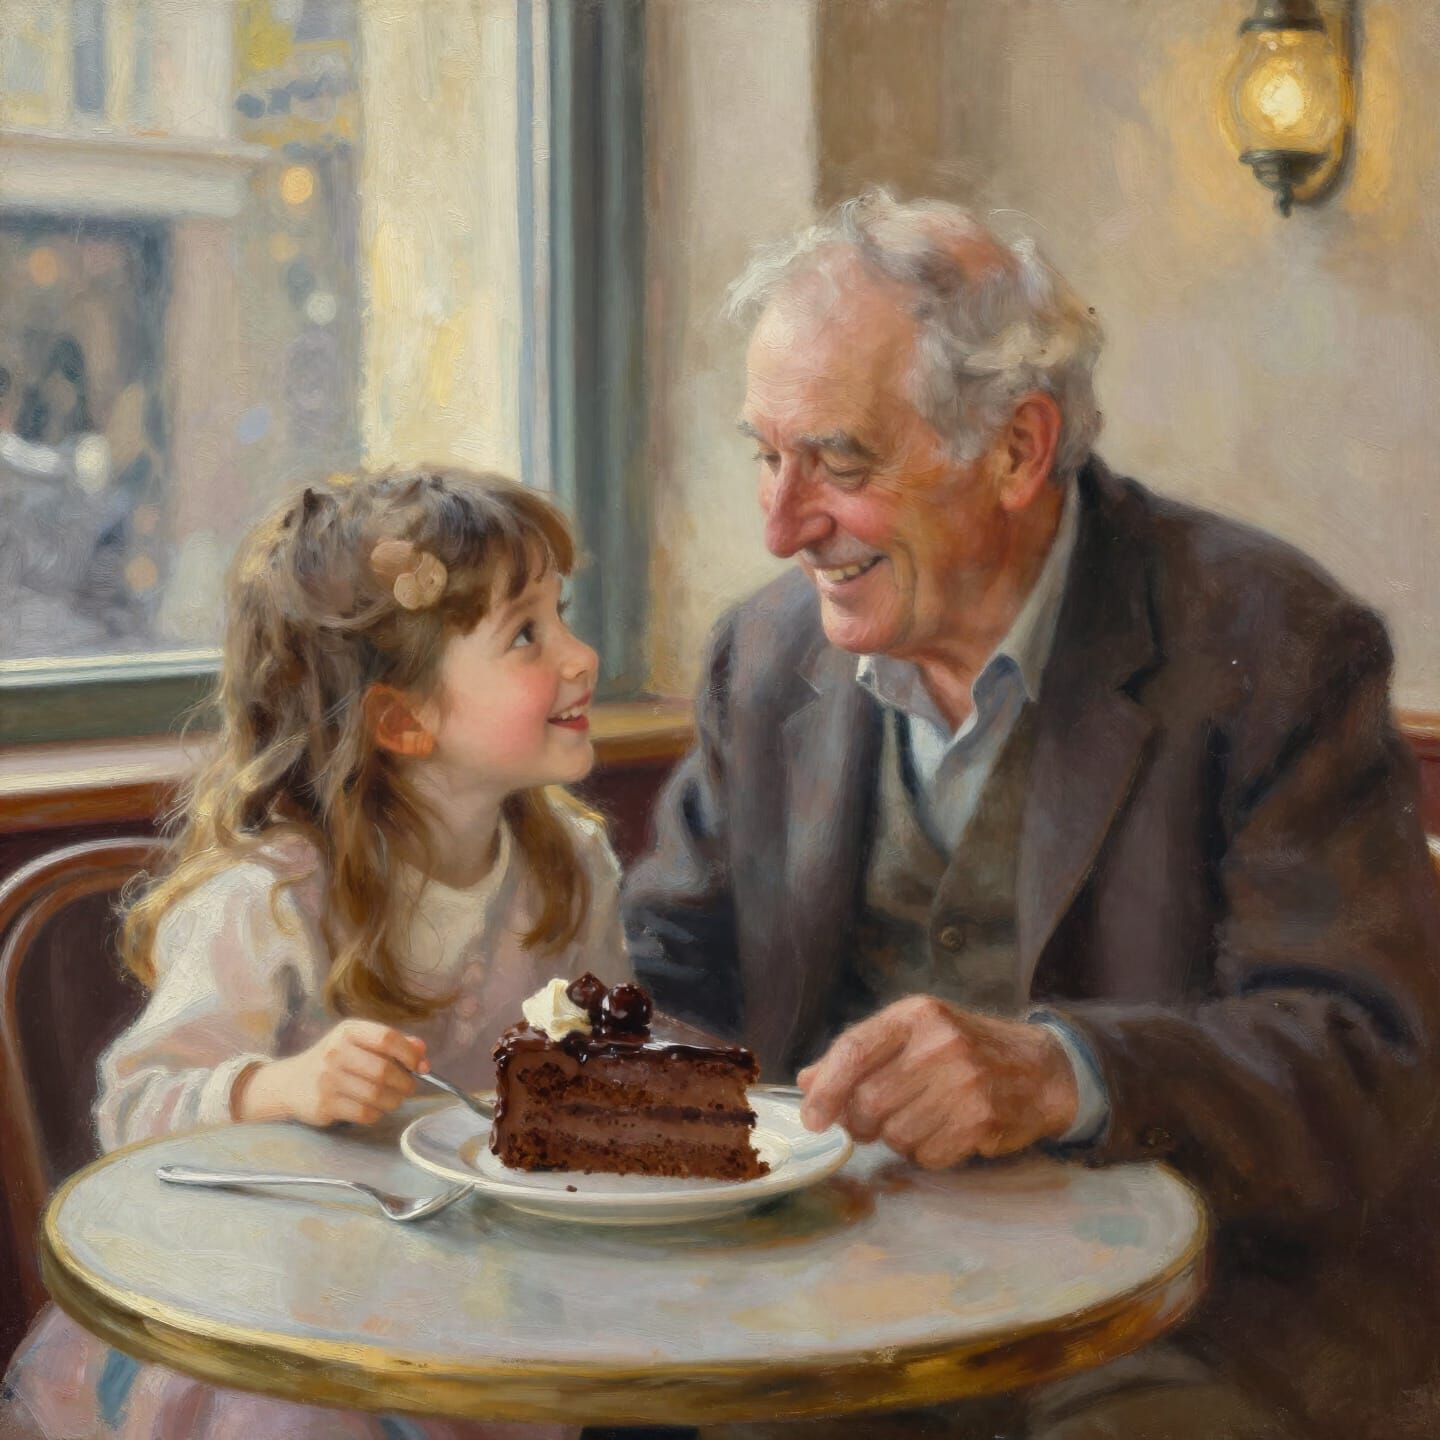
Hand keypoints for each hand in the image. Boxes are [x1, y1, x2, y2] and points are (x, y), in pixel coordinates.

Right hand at [234, 1021, 426, 1126]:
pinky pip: (364, 1113)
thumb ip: (393, 1044)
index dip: (410, 1054)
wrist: (290, 1083)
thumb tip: (422, 1053)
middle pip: (384, 1070)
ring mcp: (327, 1080)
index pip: (386, 1038)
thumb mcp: (360, 1043)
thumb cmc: (335, 1060)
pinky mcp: (324, 1105)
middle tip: (408, 1087)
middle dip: (405, 1083)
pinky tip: (375, 1108)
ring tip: (394, 1098)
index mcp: (348, 1031)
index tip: (420, 1066)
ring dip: (394, 1100)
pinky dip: (377, 1113)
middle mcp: (335, 1052)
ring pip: (376, 1095)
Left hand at [796, 996, 1078, 1168]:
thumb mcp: (913, 1034)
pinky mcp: (983, 1119)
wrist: (1040, 1068)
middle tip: (871, 1122)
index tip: (812, 1119)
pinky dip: (926, 1153)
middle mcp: (940, 1043)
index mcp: (916, 1015)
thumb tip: (806, 1082)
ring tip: (919, 1119)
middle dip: (860, 1122)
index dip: (825, 1089)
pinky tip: (945, 1132)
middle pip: (869, 1101)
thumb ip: (859, 1055)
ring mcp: (965, 1082)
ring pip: (895, 1134)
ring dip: (896, 1138)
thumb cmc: (964, 1049)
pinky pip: (927, 1155)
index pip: (854, 1050)